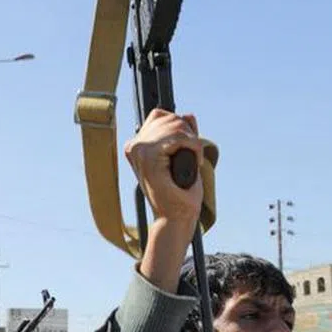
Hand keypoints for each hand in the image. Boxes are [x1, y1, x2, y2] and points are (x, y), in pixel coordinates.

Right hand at [126, 109, 206, 291]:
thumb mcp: (185, 155)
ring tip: (196, 159)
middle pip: (169, 116)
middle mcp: (134, 145)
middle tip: (195, 156)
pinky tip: (197, 162)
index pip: (159, 114)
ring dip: (193, 140)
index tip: (189, 146)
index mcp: (137, 145)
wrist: (176, 216)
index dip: (180, 126)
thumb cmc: (180, 191)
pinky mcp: (150, 158)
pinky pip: (180, 137)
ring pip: (175, 124)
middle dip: (188, 132)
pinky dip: (194, 146)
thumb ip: (185, 134)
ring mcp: (139, 151)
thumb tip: (188, 114)